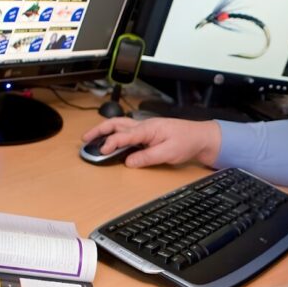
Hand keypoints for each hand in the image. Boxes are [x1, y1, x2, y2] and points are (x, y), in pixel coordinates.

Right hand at [81, 117, 220, 167]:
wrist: (202, 137)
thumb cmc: (188, 141)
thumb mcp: (168, 152)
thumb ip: (147, 157)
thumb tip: (129, 161)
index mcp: (148, 128)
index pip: (124, 135)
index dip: (110, 144)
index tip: (101, 151)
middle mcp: (144, 126)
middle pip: (117, 125)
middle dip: (99, 130)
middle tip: (86, 139)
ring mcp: (146, 128)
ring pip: (121, 126)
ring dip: (105, 131)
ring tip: (93, 138)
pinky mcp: (149, 133)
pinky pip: (128, 131)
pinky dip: (116, 134)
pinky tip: (112, 141)